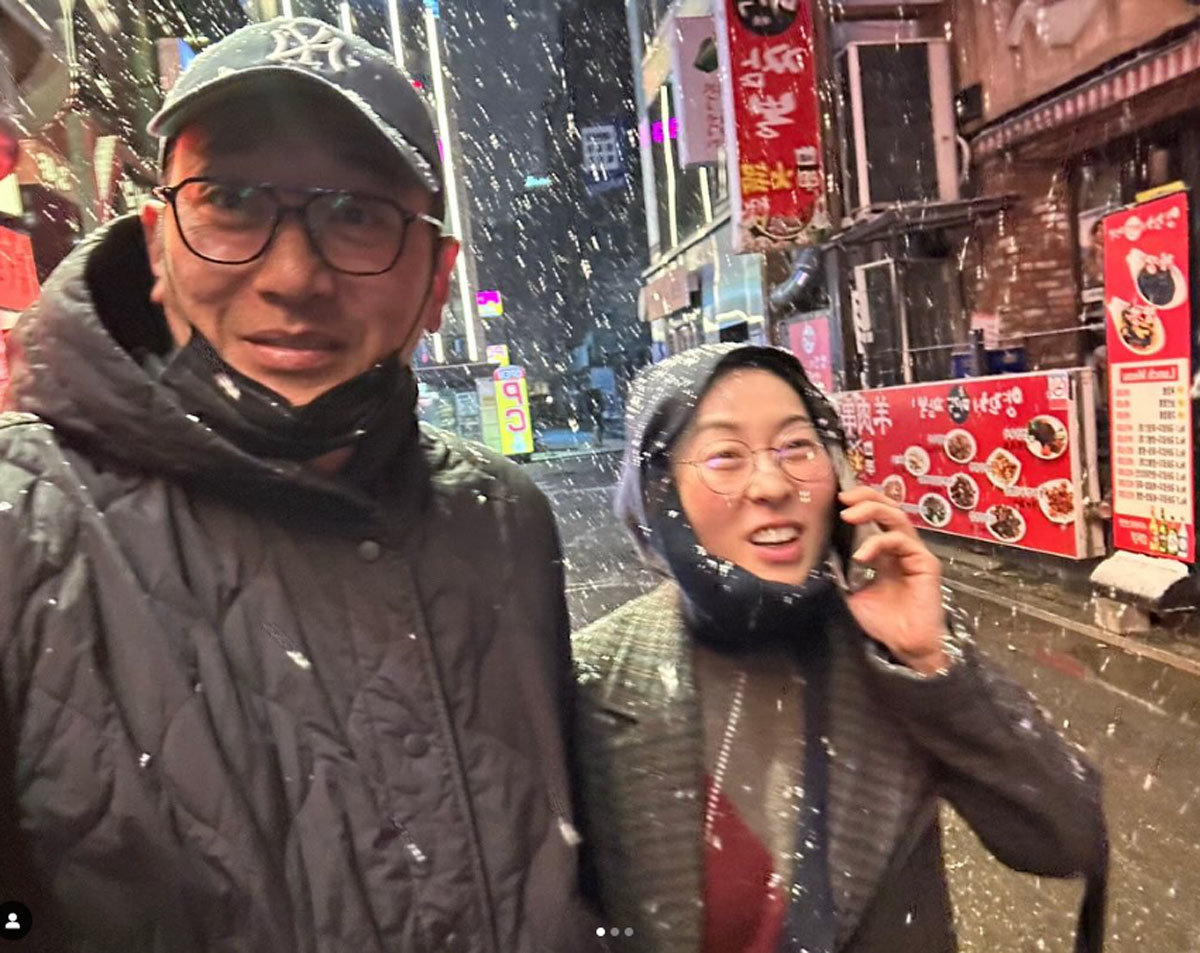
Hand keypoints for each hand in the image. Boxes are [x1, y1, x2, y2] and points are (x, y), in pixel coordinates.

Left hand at [839, 487, 948, 674]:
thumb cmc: (881, 622)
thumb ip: (841, 570)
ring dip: (872, 510)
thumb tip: (820, 551)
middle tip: (844, 498)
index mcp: (885, 551)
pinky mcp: (926, 563)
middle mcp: (901, 548)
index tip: (838, 500)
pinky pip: (902, 541)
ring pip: (897, 517)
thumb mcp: (851, 591)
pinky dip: (880, 542)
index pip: (875, 516)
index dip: (860, 502)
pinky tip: (862, 555)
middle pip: (889, 507)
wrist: (903, 646)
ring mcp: (915, 553)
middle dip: (867, 497)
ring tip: (849, 515)